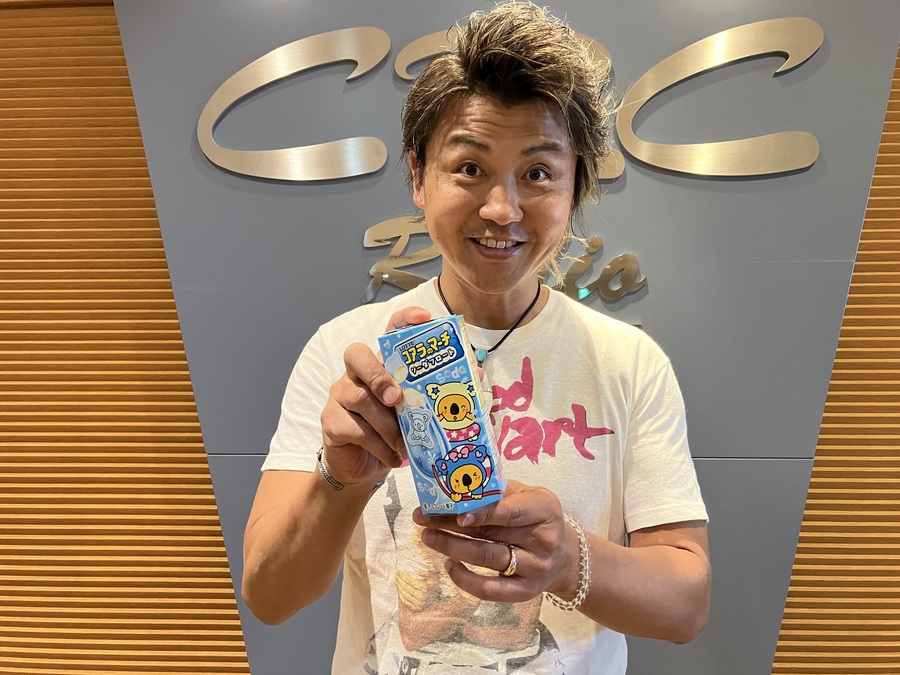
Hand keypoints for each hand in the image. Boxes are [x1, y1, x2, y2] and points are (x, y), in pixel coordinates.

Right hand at [319, 306, 431, 487]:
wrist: (361, 471)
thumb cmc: (391, 436)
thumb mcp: (416, 415)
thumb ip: (437, 396)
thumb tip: (475, 375)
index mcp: (381, 366)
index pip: (388, 332)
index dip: (404, 320)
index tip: (424, 318)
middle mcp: (356, 374)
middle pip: (356, 354)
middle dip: (378, 375)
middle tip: (396, 398)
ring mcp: (339, 396)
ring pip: (360, 398)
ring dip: (387, 426)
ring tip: (404, 445)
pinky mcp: (330, 421)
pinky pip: (356, 429)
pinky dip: (379, 446)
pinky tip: (392, 457)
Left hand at [412, 479, 580, 602]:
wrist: (568, 557)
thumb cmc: (540, 519)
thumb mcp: (531, 496)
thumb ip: (500, 492)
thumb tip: (457, 484)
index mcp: (544, 509)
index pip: (511, 511)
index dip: (483, 512)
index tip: (456, 512)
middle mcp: (543, 540)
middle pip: (491, 534)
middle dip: (452, 526)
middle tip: (423, 519)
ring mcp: (535, 569)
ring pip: (488, 559)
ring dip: (453, 548)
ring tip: (428, 537)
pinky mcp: (525, 592)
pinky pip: (491, 589)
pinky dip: (466, 579)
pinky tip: (448, 565)